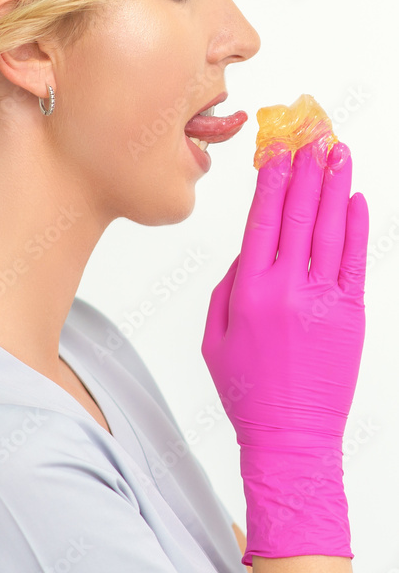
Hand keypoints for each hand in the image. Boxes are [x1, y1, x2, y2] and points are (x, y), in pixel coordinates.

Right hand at [201, 138, 368, 561]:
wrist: (290, 437)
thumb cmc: (247, 390)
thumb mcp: (214, 337)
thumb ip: (227, 287)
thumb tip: (249, 252)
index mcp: (249, 290)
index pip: (262, 218)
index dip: (271, 179)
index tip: (277, 149)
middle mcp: (287, 287)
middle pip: (299, 213)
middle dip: (305, 169)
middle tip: (312, 135)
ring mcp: (322, 299)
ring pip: (330, 228)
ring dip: (334, 186)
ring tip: (338, 152)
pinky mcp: (351, 314)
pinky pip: (356, 260)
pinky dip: (357, 227)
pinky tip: (355, 199)